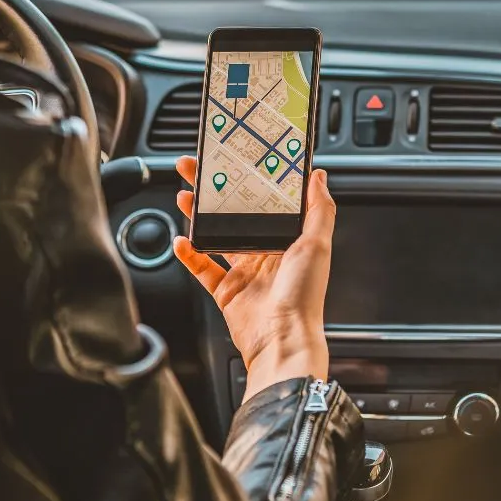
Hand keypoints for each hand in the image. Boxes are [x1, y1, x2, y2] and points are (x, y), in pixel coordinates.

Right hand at [171, 156, 334, 400]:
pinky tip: (181, 239)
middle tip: (197, 171)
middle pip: (236, 215)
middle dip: (215, 193)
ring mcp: (246, 272)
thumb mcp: (318, 245)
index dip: (250, 181)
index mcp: (289, 240)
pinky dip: (189, 254)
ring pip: (217, 236)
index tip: (236, 161)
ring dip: (200, 216)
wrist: (282, 340)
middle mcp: (267, 254)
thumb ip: (319, 209)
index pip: (267, 202)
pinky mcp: (227, 291)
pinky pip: (203, 268)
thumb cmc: (304, 297)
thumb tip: (320, 177)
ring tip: (185, 196)